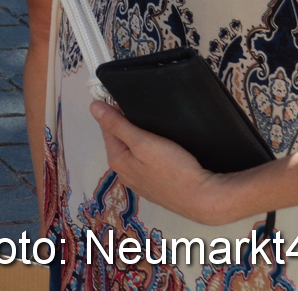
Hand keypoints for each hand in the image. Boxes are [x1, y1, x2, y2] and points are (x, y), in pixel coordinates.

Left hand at [90, 102, 240, 226]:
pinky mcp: (157, 188)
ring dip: (140, 140)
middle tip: (144, 113)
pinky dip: (150, 154)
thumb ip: (117, 125)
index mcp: (117, 162)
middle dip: (127, 126)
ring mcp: (141, 184)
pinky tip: (164, 150)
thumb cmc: (174, 168)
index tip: (128, 100)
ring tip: (156, 129)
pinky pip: (147, 164)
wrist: (204, 199)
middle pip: (120, 142)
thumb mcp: (143, 142)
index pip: (107, 129)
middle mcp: (124, 174)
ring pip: (134, 153)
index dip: (114, 112)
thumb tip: (93, 108)